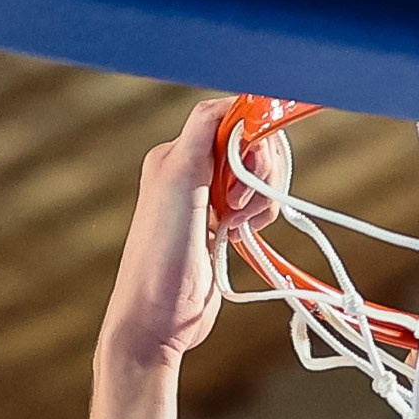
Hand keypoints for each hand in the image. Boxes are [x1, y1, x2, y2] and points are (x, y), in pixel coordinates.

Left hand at [98, 96, 234, 368]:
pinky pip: (259, 203)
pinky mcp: (224, 225)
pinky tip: (241, 234)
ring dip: (261, 198)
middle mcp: (191, 169)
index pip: (229, 118)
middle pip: (251, 145)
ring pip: (259, 176)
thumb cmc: (160, 258)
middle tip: (236, 206)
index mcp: (176, 153)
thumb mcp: (178, 182)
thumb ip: (203, 134)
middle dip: (259, 172)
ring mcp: (208, 198)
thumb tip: (236, 100)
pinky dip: (261, 215)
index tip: (257, 164)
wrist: (157, 319)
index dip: (252, 134)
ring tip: (236, 225)